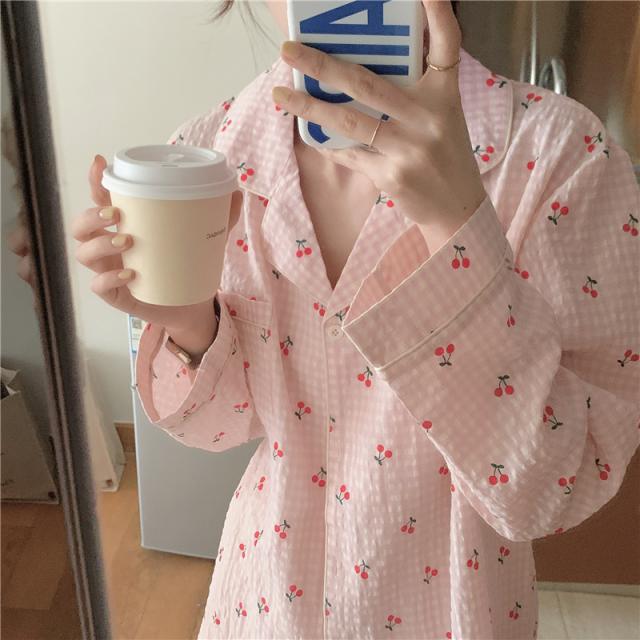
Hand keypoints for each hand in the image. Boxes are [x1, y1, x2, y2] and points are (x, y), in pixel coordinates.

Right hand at [71, 155, 242, 332]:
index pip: (101, 200)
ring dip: (99, 244)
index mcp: (125, 226)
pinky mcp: (116, 295)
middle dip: (90, 216)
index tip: (100, 163)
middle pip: (81, 226)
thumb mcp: (205, 239)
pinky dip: (108, 278)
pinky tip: (128, 273)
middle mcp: (110, 247)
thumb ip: (219, 217)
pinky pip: (99, 286)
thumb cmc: (187, 266)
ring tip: (126, 240)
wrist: (192, 307)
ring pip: (83, 253)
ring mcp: (109, 271)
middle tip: (116, 214)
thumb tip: (236, 192)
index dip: (95, 182)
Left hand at [271, 1, 486, 238]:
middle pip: (368, 83)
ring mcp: (408, 149)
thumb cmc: (443, 154)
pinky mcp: (391, 176)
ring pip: (348, 121)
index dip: (438, 15)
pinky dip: (327, 143)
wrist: (456, 207)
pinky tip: (308, 132)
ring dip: (308, 107)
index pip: (447, 47)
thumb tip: (361, 70)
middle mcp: (428, 118)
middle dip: (322, 65)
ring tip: (280, 94)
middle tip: (289, 49)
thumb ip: (412, 90)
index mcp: (444, 95)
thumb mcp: (441, 115)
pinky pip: (349, 154)